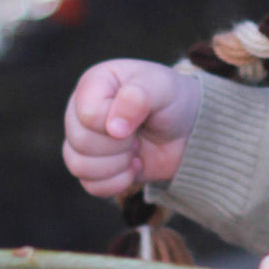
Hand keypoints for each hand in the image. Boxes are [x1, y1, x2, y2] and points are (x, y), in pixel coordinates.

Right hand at [62, 58, 200, 196]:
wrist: (188, 129)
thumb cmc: (173, 99)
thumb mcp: (163, 87)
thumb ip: (138, 98)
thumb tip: (113, 129)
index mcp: (94, 83)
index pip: (88, 113)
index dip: (115, 122)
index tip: (141, 117)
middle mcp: (81, 111)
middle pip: (81, 141)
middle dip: (120, 144)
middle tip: (140, 132)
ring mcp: (84, 140)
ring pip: (80, 166)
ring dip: (118, 164)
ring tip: (136, 148)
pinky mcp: (93, 167)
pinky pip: (90, 186)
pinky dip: (118, 181)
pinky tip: (134, 166)